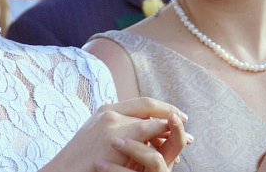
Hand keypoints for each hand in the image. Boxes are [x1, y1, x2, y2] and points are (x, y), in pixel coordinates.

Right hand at [42, 98, 190, 171]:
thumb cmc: (78, 162)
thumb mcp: (97, 138)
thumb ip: (117, 131)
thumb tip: (141, 135)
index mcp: (105, 111)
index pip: (140, 103)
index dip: (161, 107)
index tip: (176, 115)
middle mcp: (109, 113)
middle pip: (148, 107)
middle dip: (171, 116)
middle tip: (186, 125)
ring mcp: (112, 125)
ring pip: (151, 122)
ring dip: (171, 130)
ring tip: (187, 139)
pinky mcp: (114, 139)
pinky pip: (146, 136)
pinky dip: (162, 139)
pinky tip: (172, 148)